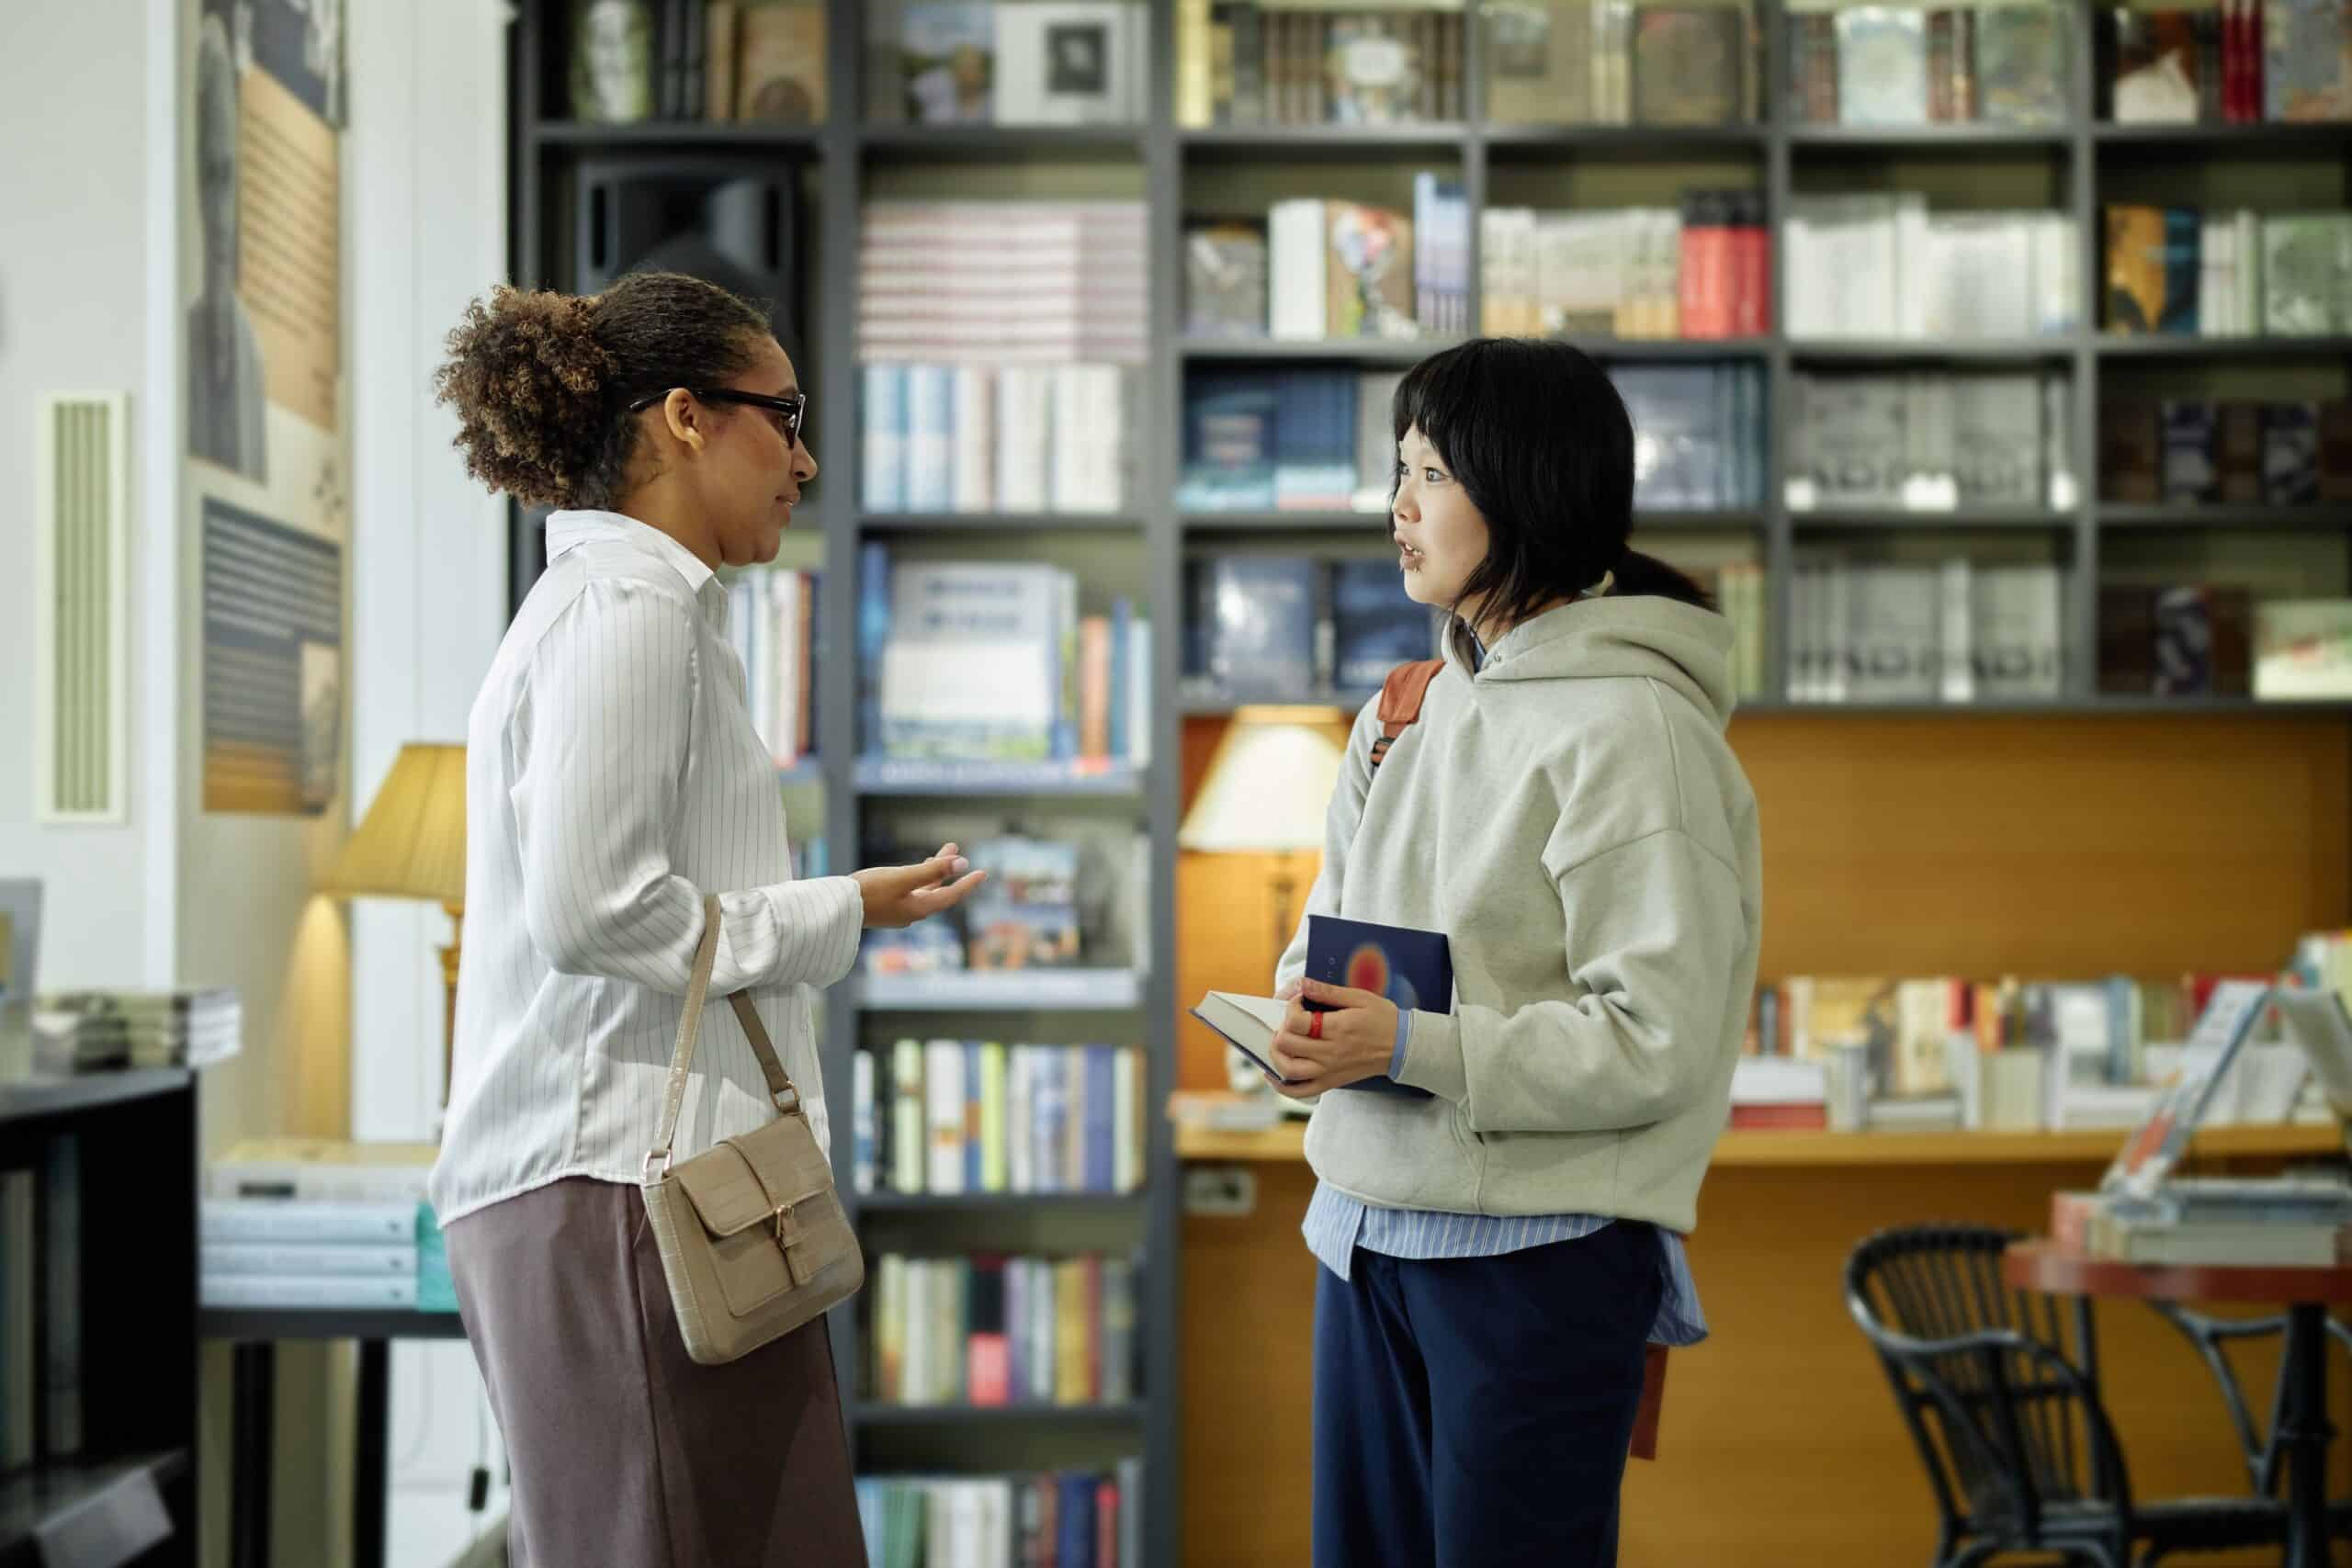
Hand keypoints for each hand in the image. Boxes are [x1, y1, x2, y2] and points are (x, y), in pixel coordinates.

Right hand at [854, 842, 986, 928]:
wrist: (835, 908)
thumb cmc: (868, 892)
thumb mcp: (903, 878)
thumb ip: (932, 870)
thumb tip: (962, 863)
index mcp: (918, 909)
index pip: (950, 895)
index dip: (967, 883)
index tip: (983, 873)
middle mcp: (911, 912)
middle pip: (938, 889)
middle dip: (949, 869)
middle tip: (957, 848)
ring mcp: (898, 910)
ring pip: (923, 887)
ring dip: (933, 869)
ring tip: (941, 850)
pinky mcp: (886, 906)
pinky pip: (910, 890)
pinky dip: (918, 876)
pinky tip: (915, 869)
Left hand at [1266, 976, 1399, 1099]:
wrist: (1403, 1047)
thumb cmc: (1383, 1019)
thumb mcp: (1359, 997)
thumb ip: (1327, 991)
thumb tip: (1303, 984)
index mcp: (1338, 1029)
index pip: (1297, 1022)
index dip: (1290, 1008)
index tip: (1298, 1002)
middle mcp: (1330, 1053)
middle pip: (1287, 1044)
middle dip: (1280, 1028)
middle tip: (1289, 1021)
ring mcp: (1329, 1071)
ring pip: (1288, 1069)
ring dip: (1275, 1055)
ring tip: (1279, 1042)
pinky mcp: (1330, 1082)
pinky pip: (1300, 1091)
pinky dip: (1282, 1086)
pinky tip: (1274, 1073)